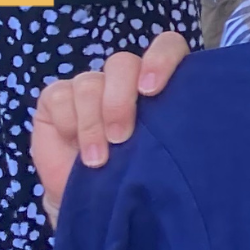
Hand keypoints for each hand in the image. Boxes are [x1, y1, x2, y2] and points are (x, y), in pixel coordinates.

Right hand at [30, 30, 191, 225]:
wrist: (94, 202)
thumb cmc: (134, 177)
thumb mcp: (161, 155)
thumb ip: (173, 130)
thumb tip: (191, 128)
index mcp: (158, 85)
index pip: (167, 46)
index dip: (161, 59)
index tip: (153, 91)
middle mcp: (125, 79)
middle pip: (123, 63)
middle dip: (120, 101)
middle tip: (122, 137)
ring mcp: (90, 86)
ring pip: (90, 83)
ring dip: (93, 124)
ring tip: (99, 159)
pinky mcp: (57, 98)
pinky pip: (61, 95)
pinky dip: (69, 123)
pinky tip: (74, 145)